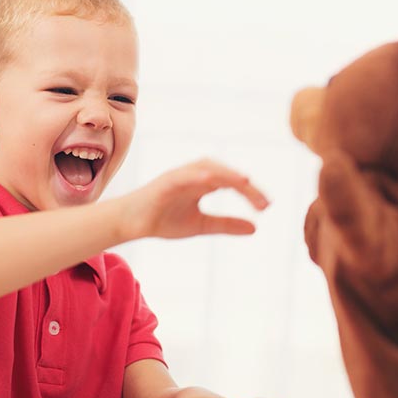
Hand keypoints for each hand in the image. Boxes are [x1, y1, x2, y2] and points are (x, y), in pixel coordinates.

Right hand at [119, 159, 268, 240]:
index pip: (232, 183)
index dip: (251, 193)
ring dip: (227, 174)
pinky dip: (197, 175)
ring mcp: (180, 176)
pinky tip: (211, 179)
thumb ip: (226, 224)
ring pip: (208, 169)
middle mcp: (194, 175)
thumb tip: (255, 228)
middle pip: (225, 174)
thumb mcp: (201, 225)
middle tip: (263, 203)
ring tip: (245, 183)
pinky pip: (183, 175)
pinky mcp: (165, 182)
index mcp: (204, 183)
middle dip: (245, 186)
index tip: (266, 208)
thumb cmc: (163, 220)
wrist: (131, 224)